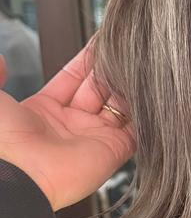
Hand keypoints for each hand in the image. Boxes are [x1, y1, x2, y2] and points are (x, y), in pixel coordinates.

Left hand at [0, 44, 134, 210]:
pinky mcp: (115, 148)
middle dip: (111, 67)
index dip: (87, 58)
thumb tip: (1, 60)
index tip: (102, 39)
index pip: (73, 77)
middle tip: (123, 47)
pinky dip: (144, 110)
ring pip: (120, 104)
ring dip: (129, 85)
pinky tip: (148, 89)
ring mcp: (95, 135)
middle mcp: (73, 123)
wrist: (22, 177)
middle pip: (100, 87)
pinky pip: (136, 126)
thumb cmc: (4, 143)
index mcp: (45, 111)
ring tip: (139, 63)